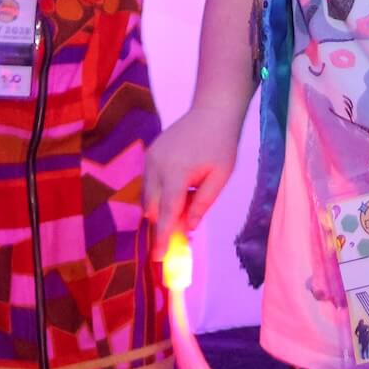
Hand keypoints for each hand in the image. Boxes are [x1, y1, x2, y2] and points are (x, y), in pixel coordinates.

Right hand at [142, 104, 240, 258]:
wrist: (212, 111)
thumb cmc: (222, 144)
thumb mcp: (220, 177)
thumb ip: (202, 204)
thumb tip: (187, 228)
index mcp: (176, 173)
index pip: (166, 213)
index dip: (162, 237)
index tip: (158, 257)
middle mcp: (156, 166)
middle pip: (151, 208)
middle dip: (164, 219)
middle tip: (187, 217)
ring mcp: (150, 159)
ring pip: (146, 197)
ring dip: (162, 205)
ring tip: (190, 191)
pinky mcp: (149, 154)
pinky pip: (148, 183)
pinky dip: (160, 192)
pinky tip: (181, 182)